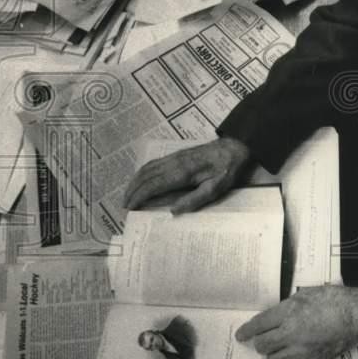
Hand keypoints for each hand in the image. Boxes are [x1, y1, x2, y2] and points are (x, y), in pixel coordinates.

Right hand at [123, 136, 250, 214]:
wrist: (233, 148)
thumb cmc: (226, 170)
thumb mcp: (216, 189)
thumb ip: (194, 200)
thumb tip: (173, 210)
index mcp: (182, 173)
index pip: (153, 185)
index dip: (139, 196)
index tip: (130, 207)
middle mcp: (173, 163)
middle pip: (146, 176)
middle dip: (133, 191)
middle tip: (124, 206)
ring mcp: (173, 157)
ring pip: (147, 168)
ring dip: (135, 182)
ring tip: (128, 195)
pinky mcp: (175, 155)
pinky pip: (153, 163)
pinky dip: (142, 173)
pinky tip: (139, 180)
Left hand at [235, 285, 357, 358]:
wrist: (357, 315)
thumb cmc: (335, 300)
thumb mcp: (306, 293)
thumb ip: (288, 305)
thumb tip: (276, 315)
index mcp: (288, 313)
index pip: (258, 325)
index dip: (246, 331)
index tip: (241, 335)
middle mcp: (291, 334)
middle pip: (263, 345)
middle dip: (260, 343)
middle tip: (264, 339)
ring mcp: (302, 350)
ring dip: (273, 354)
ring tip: (279, 349)